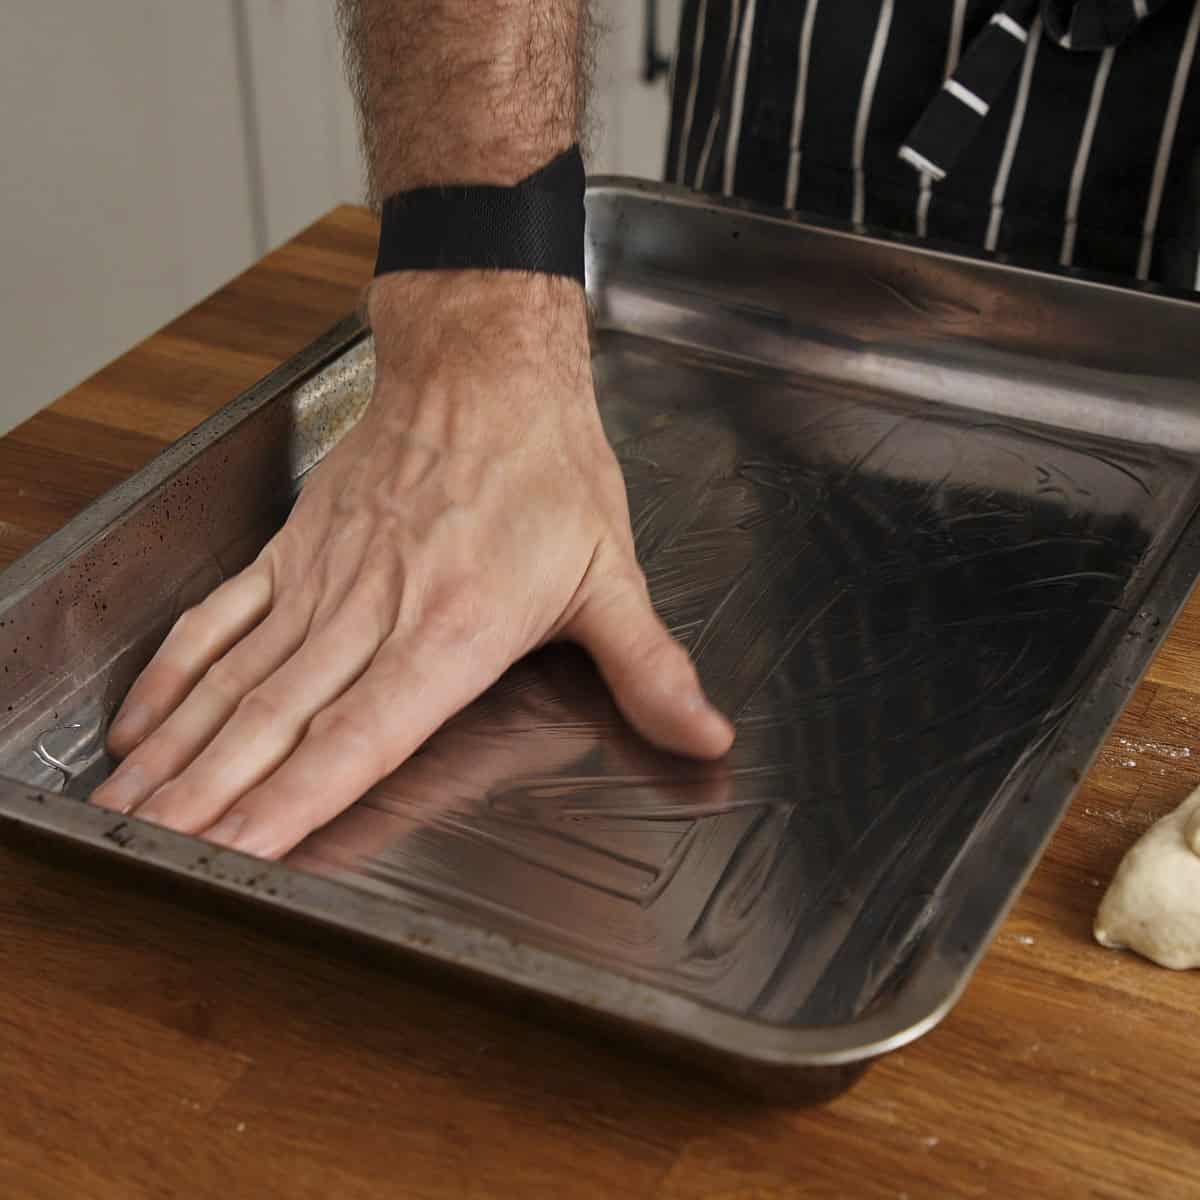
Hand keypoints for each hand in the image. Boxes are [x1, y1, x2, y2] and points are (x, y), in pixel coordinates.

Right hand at [91, 272, 732, 857]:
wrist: (482, 364)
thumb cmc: (547, 467)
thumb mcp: (613, 573)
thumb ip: (650, 668)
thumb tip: (705, 738)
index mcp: (452, 634)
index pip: (359, 740)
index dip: (293, 804)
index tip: (235, 855)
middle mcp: (374, 615)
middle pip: (277, 724)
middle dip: (211, 803)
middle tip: (148, 861)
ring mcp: (324, 580)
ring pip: (238, 681)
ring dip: (180, 753)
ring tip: (128, 816)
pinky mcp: (297, 548)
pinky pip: (222, 618)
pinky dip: (177, 674)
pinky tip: (143, 723)